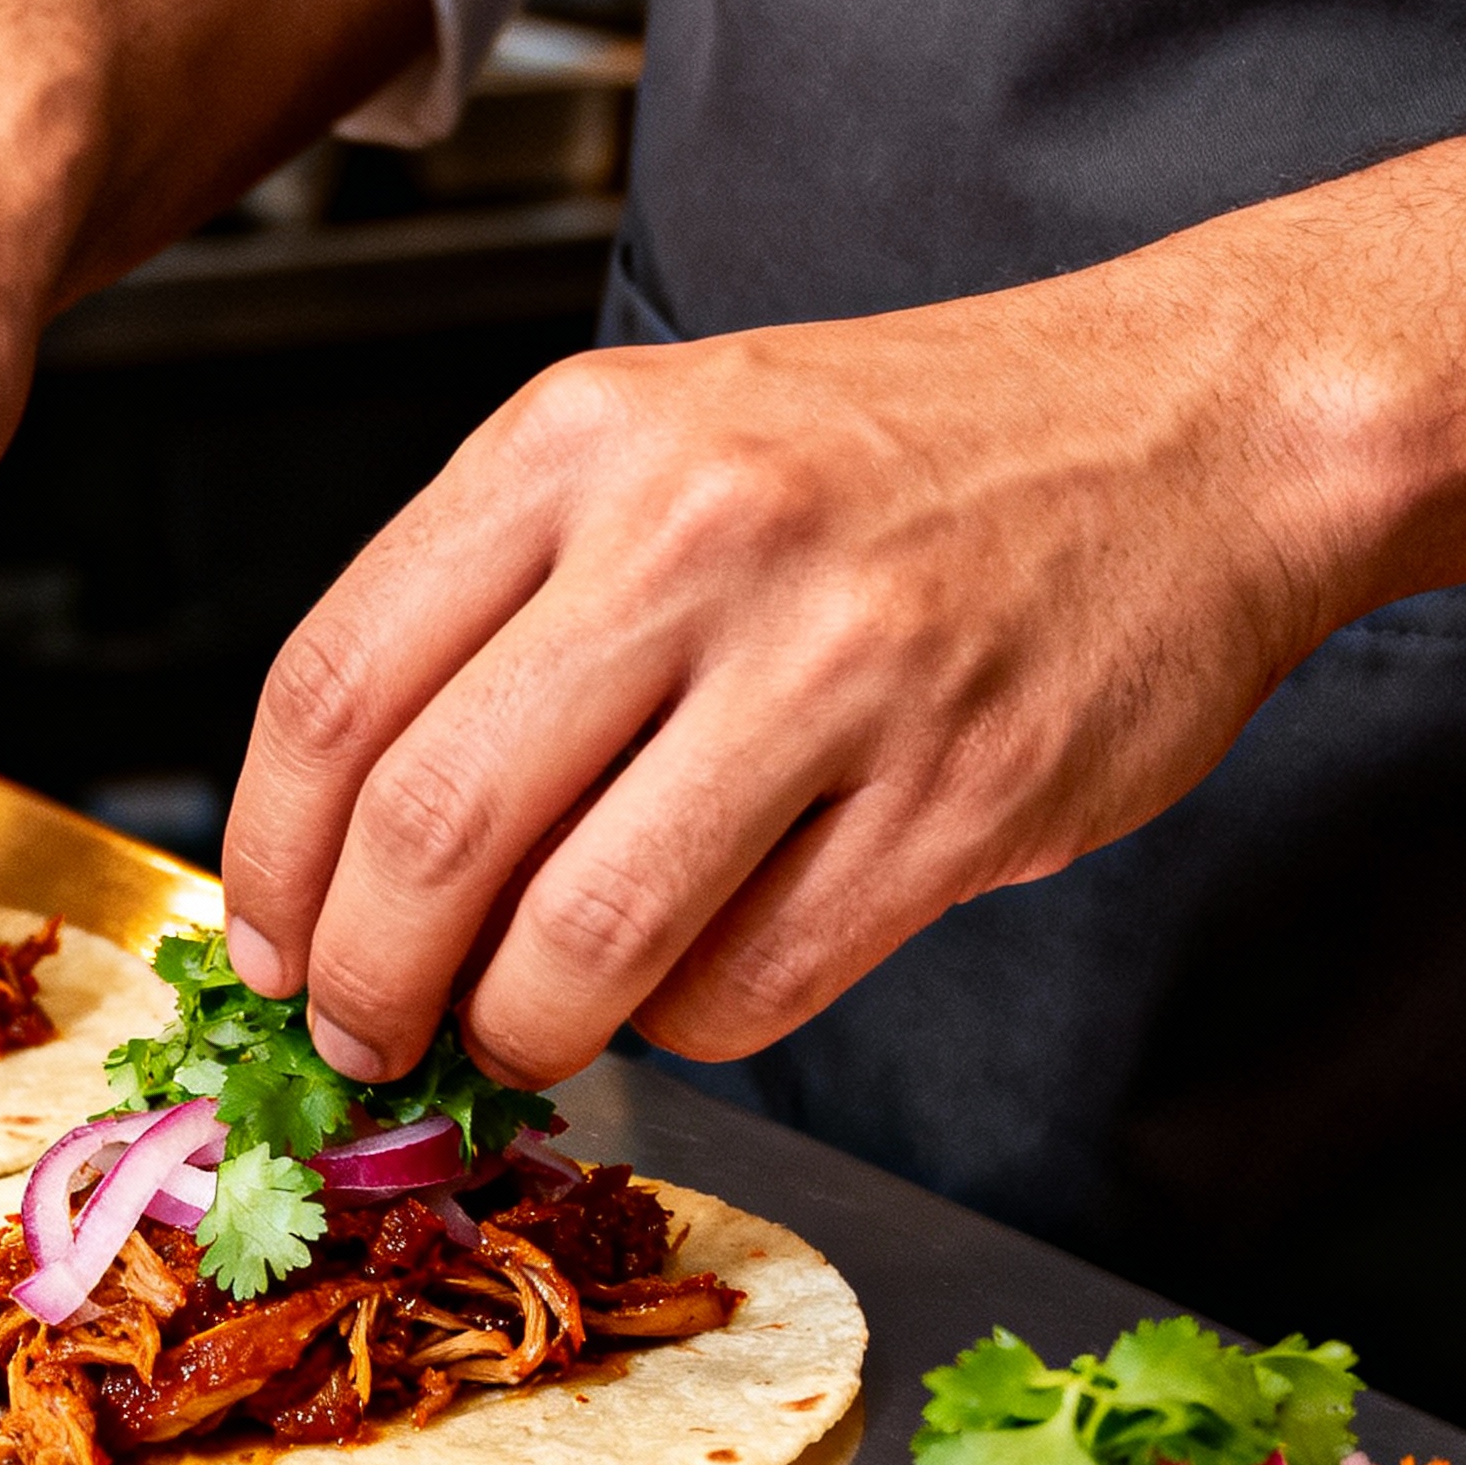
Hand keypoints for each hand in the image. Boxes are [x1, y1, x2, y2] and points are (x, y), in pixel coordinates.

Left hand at [220, 44, 1465, 1089]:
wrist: (1196, 423)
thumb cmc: (905, 455)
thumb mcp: (666, 443)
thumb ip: (503, 604)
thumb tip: (345, 851)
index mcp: (583, 439)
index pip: (334, 688)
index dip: (269, 861)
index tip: (271, 950)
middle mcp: (695, 536)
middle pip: (431, 830)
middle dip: (368, 985)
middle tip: (370, 1041)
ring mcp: (835, 668)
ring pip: (582, 940)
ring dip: (519, 1033)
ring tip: (523, 1038)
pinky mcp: (957, 796)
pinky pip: (751, 984)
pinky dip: (688, 1025)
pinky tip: (697, 983)